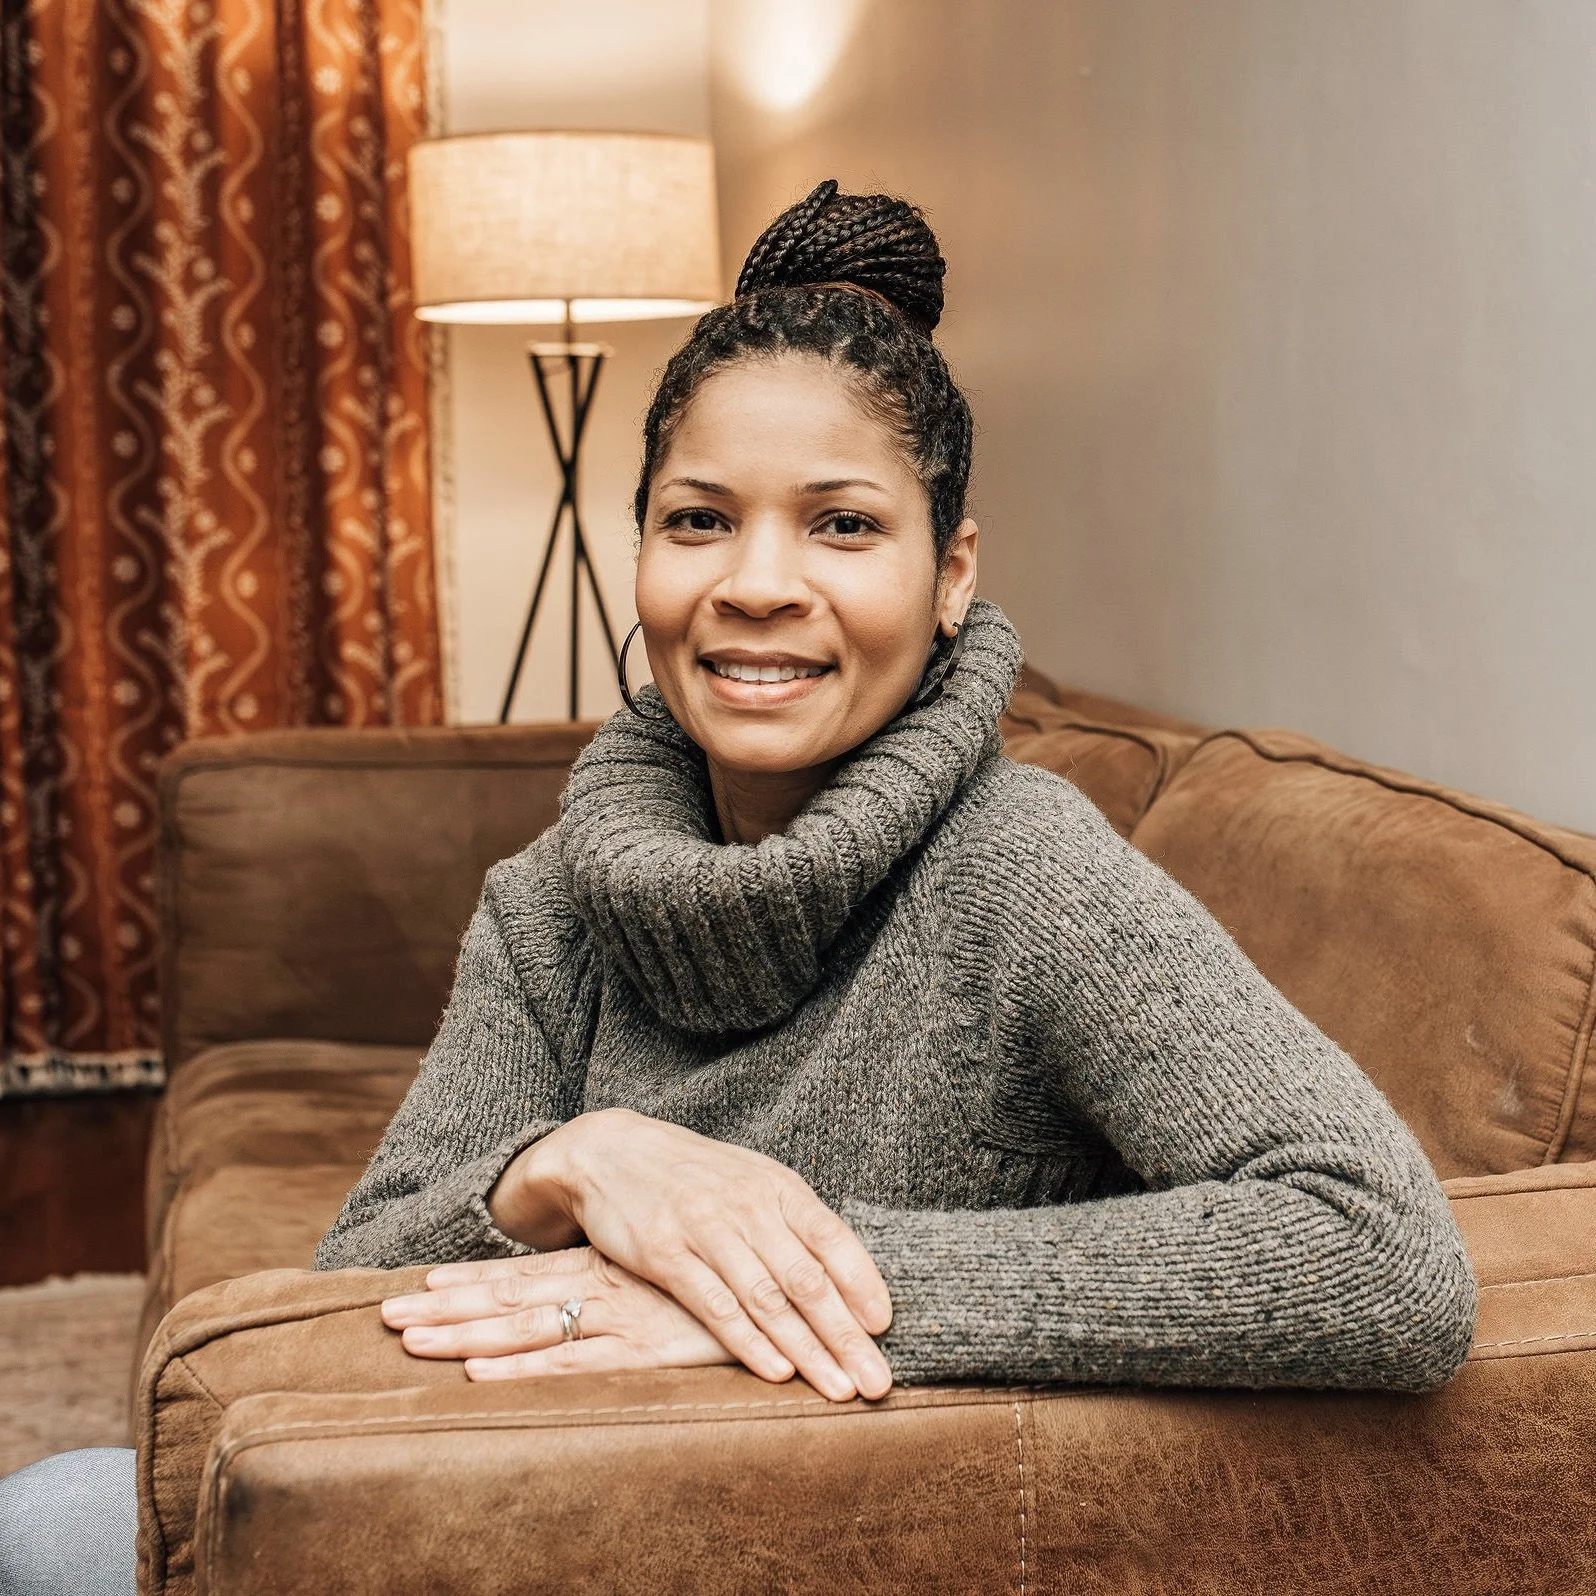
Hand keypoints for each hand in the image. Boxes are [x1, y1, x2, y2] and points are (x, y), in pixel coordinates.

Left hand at [381, 1248, 732, 1380]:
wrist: (799, 1282)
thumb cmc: (742, 1281)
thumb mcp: (685, 1279)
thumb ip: (650, 1286)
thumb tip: (615, 1297)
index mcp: (613, 1266)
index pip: (530, 1272)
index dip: (475, 1278)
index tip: (424, 1283)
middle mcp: (605, 1287)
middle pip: (512, 1297)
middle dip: (447, 1308)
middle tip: (386, 1315)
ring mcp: (620, 1316)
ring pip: (527, 1327)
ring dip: (464, 1335)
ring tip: (409, 1338)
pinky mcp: (645, 1350)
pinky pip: (569, 1364)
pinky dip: (519, 1372)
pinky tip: (476, 1379)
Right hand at [489, 1109, 893, 1401]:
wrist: (610, 1151)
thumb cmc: (693, 1175)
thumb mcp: (750, 1181)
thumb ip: (794, 1223)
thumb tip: (850, 1276)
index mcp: (777, 1187)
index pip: (833, 1238)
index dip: (863, 1283)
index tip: (885, 1327)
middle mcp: (748, 1206)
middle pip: (808, 1280)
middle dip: (847, 1336)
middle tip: (879, 1382)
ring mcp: (707, 1230)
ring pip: (768, 1300)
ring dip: (809, 1351)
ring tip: (840, 1389)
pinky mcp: (666, 1255)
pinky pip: (716, 1306)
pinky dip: (750, 1343)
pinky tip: (778, 1373)